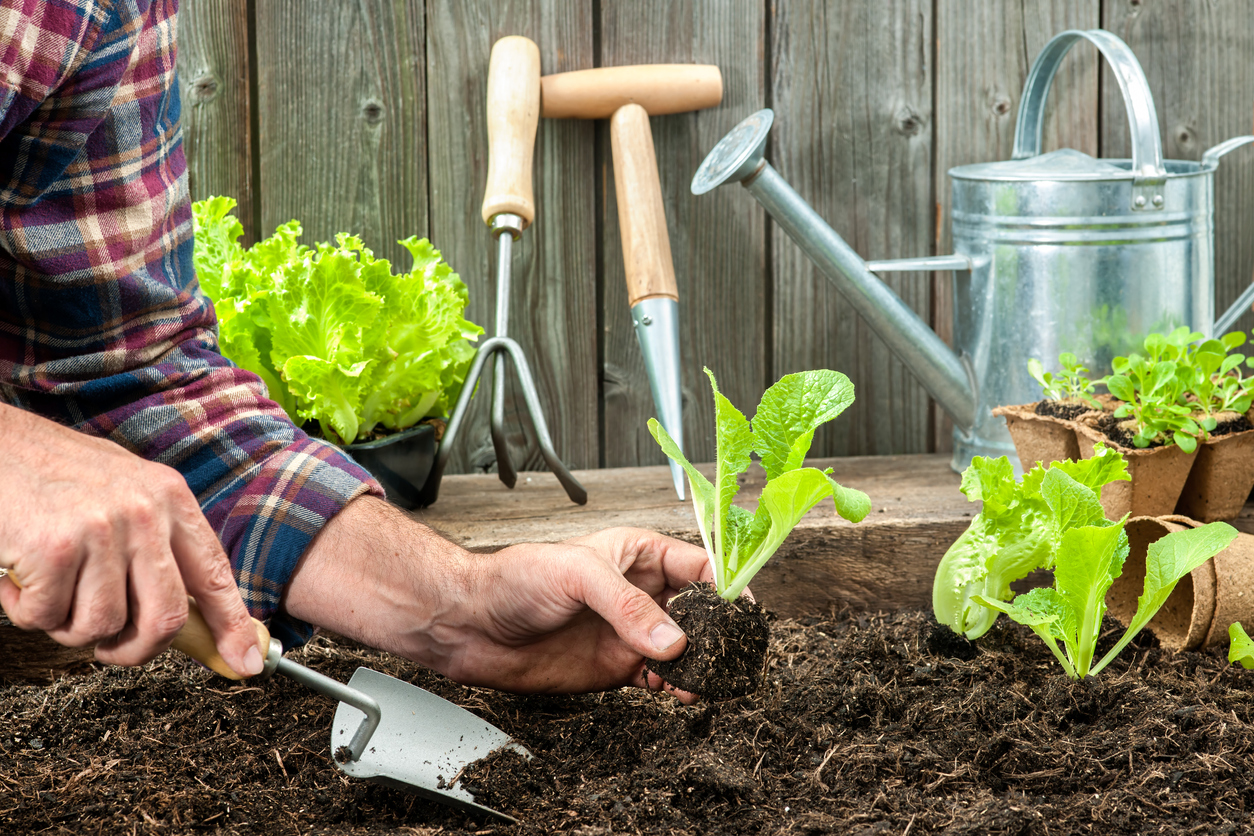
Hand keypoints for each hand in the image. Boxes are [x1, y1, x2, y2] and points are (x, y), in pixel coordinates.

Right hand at [0, 404, 263, 676]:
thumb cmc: (52, 473)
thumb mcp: (125, 492)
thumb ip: (156, 543)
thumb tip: (187, 610)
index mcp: (170, 497)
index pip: (215, 573)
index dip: (233, 624)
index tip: (246, 661)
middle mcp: (145, 513)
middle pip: (166, 617)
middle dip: (135, 649)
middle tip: (108, 647)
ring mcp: (102, 530)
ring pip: (101, 625)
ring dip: (67, 624)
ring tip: (50, 587)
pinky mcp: (55, 548)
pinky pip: (46, 617)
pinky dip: (25, 609)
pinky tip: (18, 574)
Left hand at [436, 527, 712, 697]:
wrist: (473, 624)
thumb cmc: (515, 579)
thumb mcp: (577, 575)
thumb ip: (627, 606)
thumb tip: (672, 640)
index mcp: (637, 553)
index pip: (697, 565)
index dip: (724, 585)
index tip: (743, 610)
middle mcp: (640, 592)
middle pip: (701, 610)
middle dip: (721, 631)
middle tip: (732, 653)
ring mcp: (630, 631)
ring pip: (686, 648)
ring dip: (702, 664)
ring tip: (708, 678)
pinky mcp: (618, 665)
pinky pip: (662, 677)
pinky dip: (678, 686)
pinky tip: (680, 691)